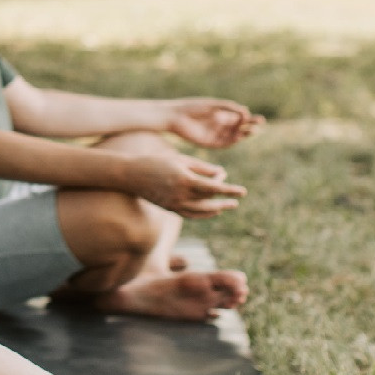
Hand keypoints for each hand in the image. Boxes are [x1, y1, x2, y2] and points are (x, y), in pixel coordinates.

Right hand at [128, 152, 244, 217]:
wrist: (131, 175)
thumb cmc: (157, 162)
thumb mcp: (182, 160)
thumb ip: (202, 167)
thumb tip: (221, 174)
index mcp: (185, 179)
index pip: (214, 187)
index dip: (230, 190)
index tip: (243, 191)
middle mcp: (181, 195)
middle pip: (209, 200)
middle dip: (224, 199)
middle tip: (237, 200)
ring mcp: (174, 204)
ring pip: (201, 211)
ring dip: (216, 209)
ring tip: (227, 206)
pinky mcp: (170, 208)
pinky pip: (190, 215)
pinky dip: (203, 214)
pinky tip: (212, 211)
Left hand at [167, 99, 263, 149]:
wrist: (175, 117)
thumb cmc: (192, 107)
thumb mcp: (213, 105)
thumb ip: (229, 107)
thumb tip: (245, 111)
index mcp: (221, 115)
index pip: (239, 118)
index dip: (250, 118)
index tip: (258, 118)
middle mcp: (219, 126)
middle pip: (238, 128)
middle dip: (250, 126)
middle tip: (260, 124)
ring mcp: (214, 135)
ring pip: (232, 136)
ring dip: (243, 134)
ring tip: (252, 131)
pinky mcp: (208, 143)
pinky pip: (222, 144)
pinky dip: (231, 141)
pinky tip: (238, 137)